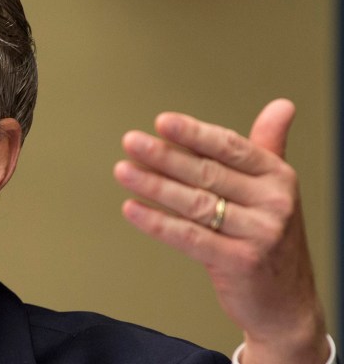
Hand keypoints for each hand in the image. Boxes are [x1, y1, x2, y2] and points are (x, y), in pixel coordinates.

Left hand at [113, 99, 329, 363]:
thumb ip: (269, 146)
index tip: (162, 122)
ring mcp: (260, 234)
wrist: (287, 305)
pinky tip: (132, 209)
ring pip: (195, 203)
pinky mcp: (240, 263)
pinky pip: (190, 238)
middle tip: (131, 142)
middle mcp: (274, 202)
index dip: (194, 133)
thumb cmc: (272, 240)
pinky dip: (157, 222)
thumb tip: (281, 105)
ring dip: (154, 185)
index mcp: (279, 177)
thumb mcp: (276, 190)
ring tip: (123, 171)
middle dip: (164, 156)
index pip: (230, 147)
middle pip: (207, 173)